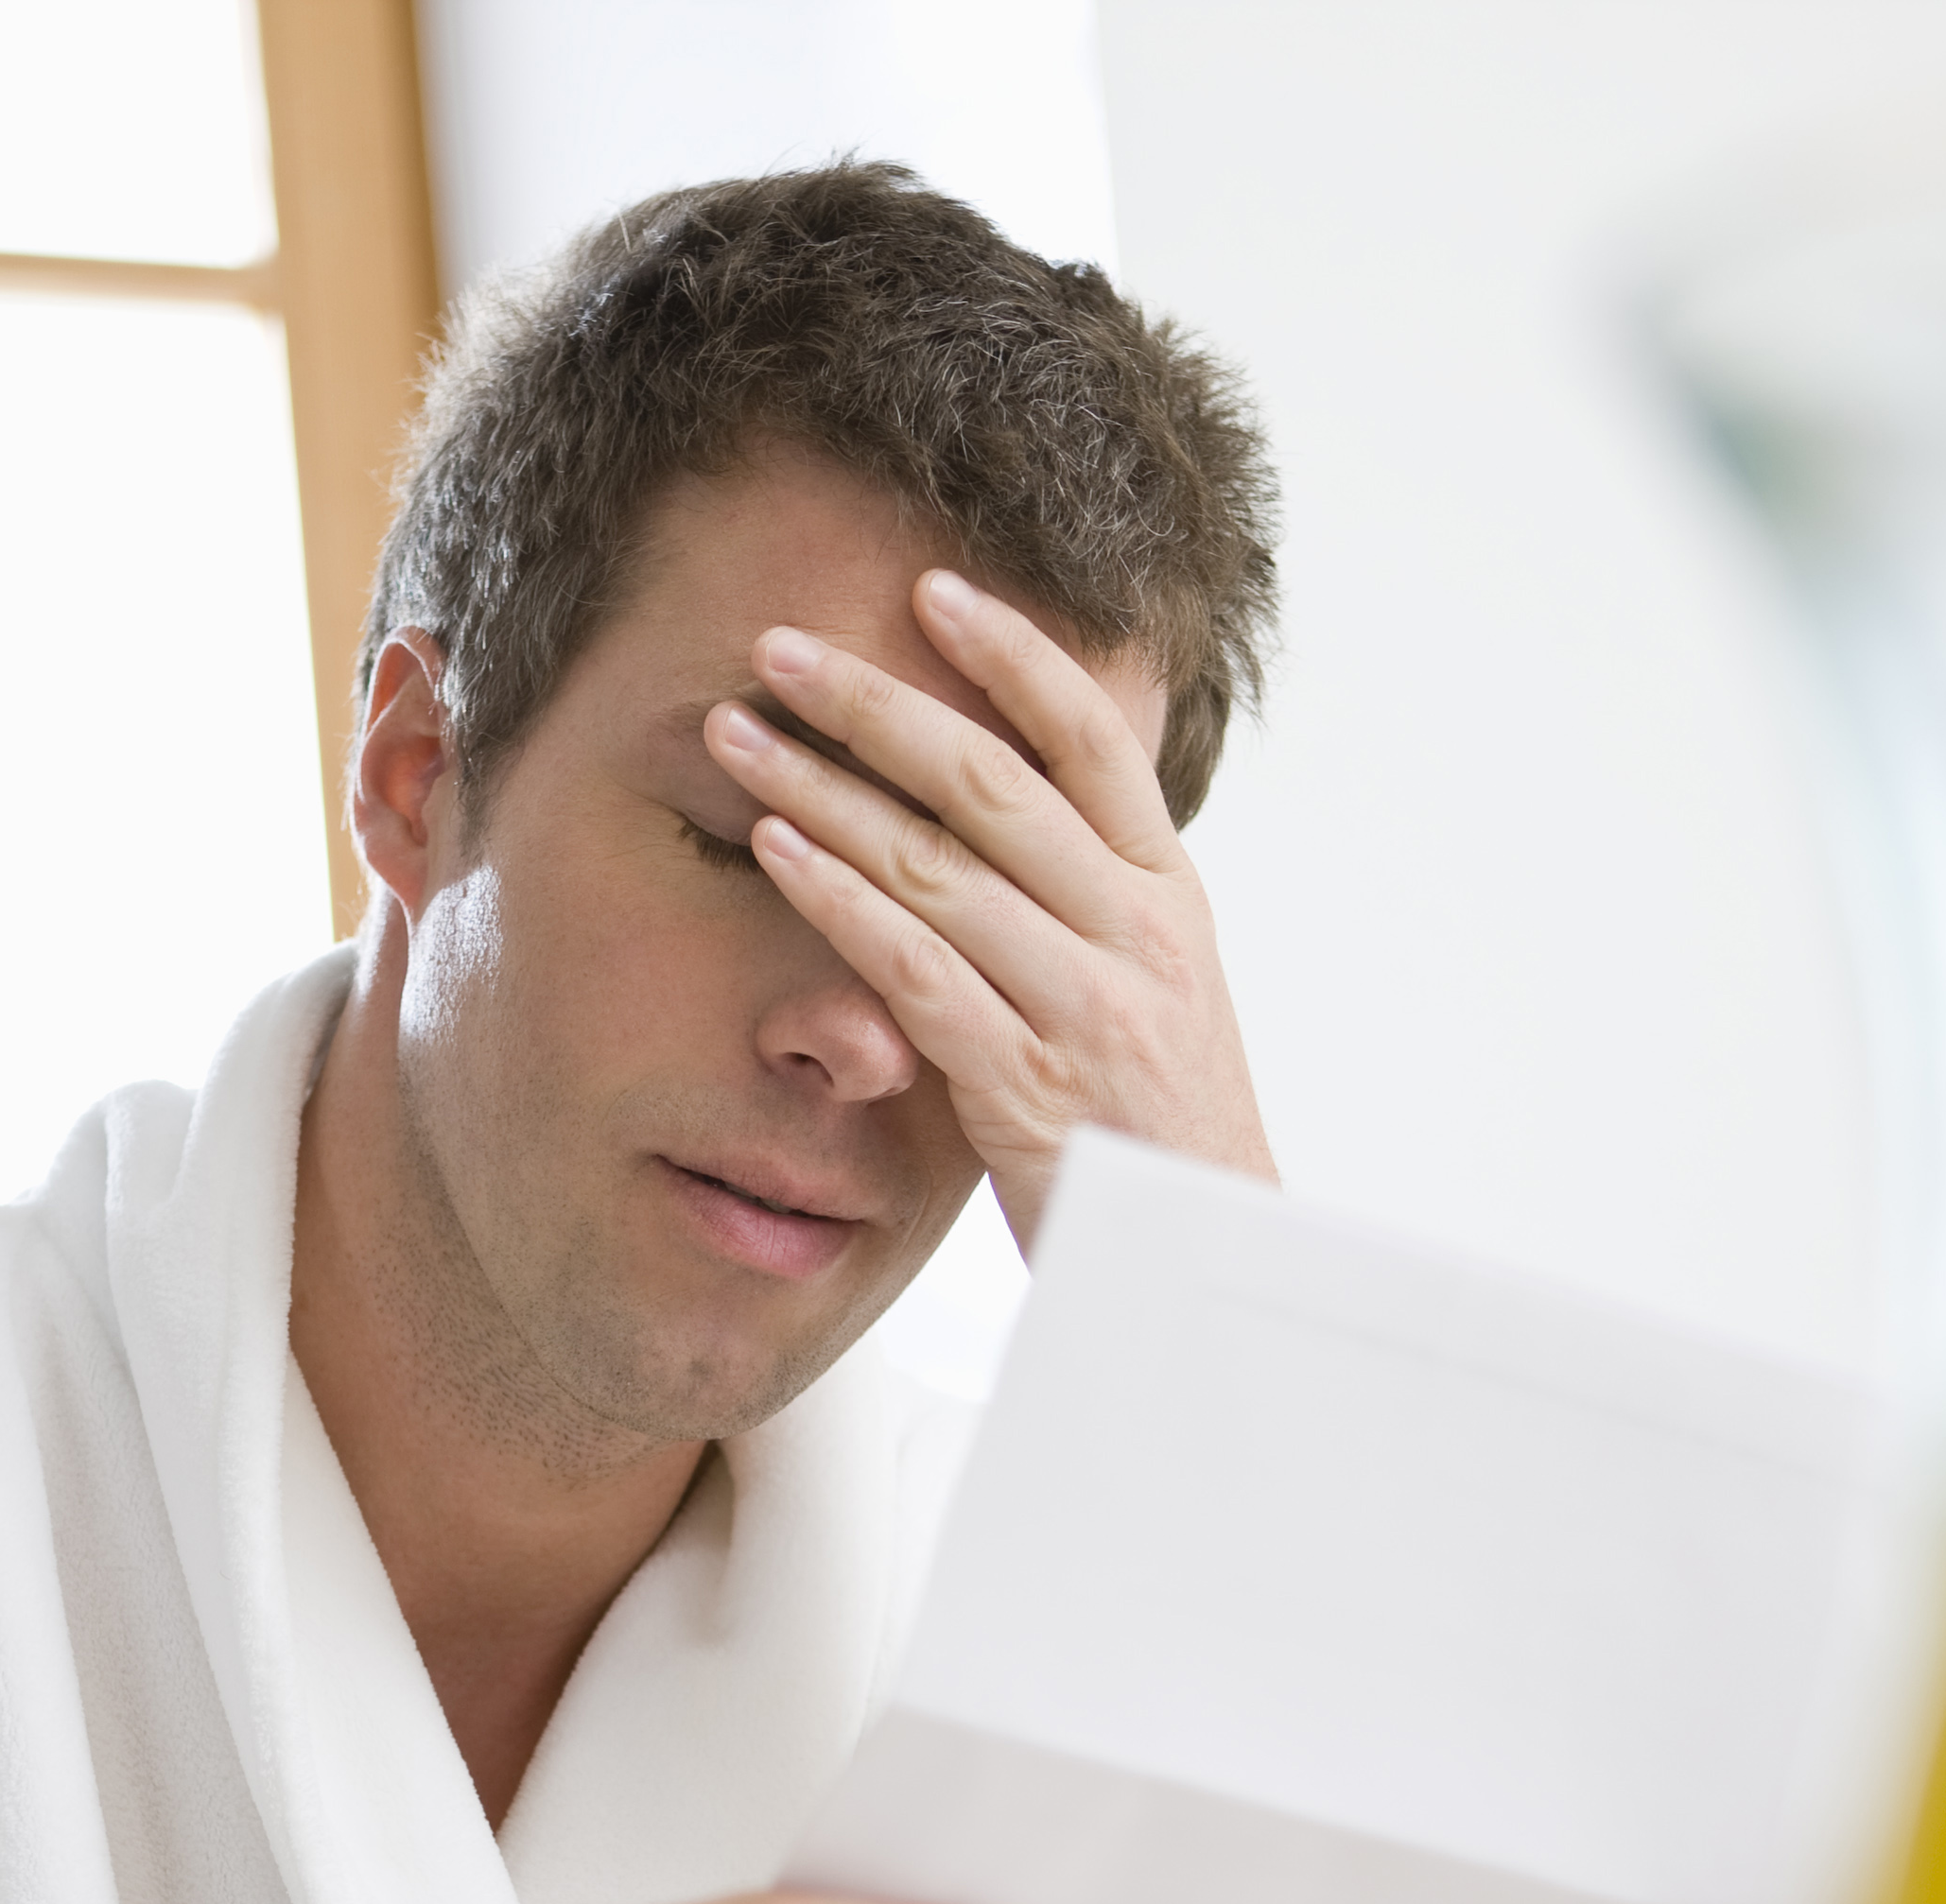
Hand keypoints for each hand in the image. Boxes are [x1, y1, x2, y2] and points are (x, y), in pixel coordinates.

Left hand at [707, 570, 1275, 1247]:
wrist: (1209, 1273)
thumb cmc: (1161, 1136)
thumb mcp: (1158, 995)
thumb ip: (1091, 910)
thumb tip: (1012, 820)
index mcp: (1168, 899)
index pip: (1096, 742)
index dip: (1014, 656)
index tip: (930, 588)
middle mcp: (1136, 936)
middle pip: (994, 784)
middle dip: (877, 703)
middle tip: (778, 645)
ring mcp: (1086, 1009)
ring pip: (941, 867)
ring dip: (824, 789)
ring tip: (736, 734)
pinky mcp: (1029, 1089)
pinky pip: (918, 973)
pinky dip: (839, 902)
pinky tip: (774, 852)